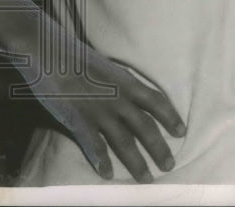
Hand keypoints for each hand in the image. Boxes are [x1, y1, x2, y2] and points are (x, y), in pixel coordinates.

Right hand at [23, 43, 185, 182]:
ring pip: (124, 142)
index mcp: (128, 82)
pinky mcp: (78, 121)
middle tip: (170, 165)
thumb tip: (136, 94)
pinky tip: (108, 175)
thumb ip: (123, 83)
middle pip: (145, 127)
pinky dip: (101, 162)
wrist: (52, 56)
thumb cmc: (81, 58)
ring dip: (136, 162)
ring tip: (146, 178)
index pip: (157, 102)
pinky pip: (93, 146)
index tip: (182, 132)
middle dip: (159, 147)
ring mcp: (99, 112)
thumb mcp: (111, 68)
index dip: (171, 118)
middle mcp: (119, 99)